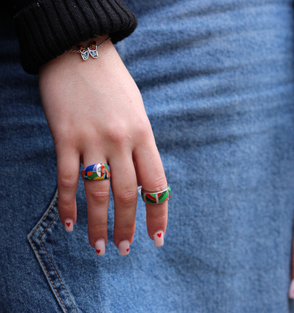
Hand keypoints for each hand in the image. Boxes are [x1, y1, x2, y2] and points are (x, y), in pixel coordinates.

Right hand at [39, 37, 167, 254]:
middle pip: (128, 195)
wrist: (80, 50)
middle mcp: (121, 141)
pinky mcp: (64, 137)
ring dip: (99, 224)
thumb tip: (140, 182)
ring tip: (99, 246)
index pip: (156, 184)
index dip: (158, 214)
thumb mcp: (138, 113)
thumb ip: (140, 147)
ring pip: (98, 193)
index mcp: (144, 135)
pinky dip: (67, 205)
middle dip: (128, 227)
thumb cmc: (114, 84)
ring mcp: (92, 140)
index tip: (156, 238)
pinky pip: (66, 179)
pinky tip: (70, 224)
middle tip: (123, 250)